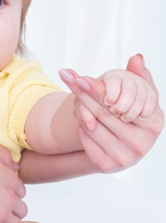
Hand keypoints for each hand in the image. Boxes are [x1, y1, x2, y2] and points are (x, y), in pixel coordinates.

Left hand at [60, 55, 163, 172]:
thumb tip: (137, 57)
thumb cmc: (130, 118)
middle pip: (104, 113)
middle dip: (84, 94)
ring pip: (93, 125)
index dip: (99, 89)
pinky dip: (79, 126)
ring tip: (74, 98)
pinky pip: (86, 139)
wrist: (121, 148)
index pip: (121, 102)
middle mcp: (143, 143)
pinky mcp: (108, 165)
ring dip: (80, 110)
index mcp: (154, 124)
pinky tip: (78, 116)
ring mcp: (126, 157)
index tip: (80, 78)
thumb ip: (138, 77)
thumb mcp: (138, 97)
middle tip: (68, 79)